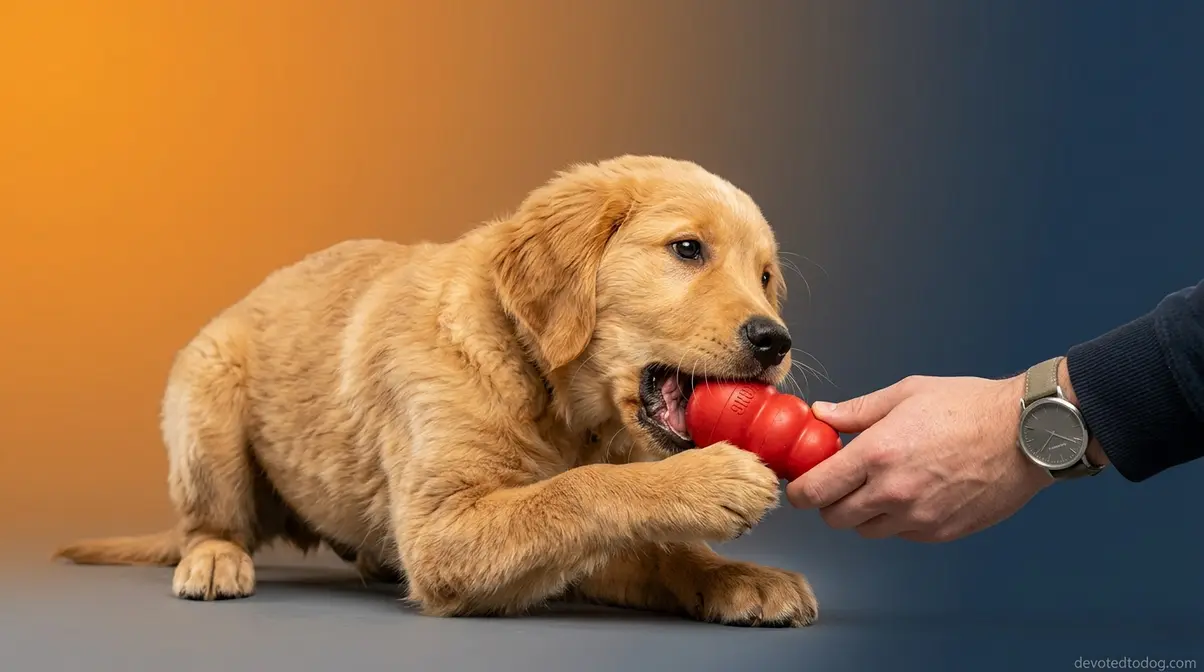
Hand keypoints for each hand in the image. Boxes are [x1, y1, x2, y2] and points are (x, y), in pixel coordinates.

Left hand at [785, 373, 1053, 542]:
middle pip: (834, 518)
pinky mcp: (941, 532)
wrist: (1026, 434)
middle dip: (830, 501)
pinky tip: (911, 493)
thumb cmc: (969, 407)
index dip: (800, 490)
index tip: (802, 482)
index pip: (814, 490)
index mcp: (877, 455)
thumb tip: (822, 414)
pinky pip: (900, 534)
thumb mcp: (905, 394)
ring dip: (863, 513)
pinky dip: (896, 520)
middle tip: (841, 481)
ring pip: (866, 530)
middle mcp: (892, 493)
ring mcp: (918, 518)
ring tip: (880, 485)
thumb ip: (857, 411)